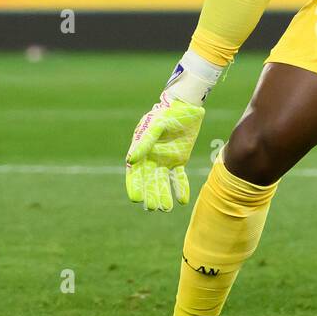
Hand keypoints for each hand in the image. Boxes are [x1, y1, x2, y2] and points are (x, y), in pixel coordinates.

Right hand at [125, 95, 205, 212]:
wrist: (186, 107)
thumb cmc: (167, 114)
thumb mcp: (155, 126)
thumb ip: (144, 142)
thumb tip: (130, 160)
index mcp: (140, 150)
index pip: (135, 172)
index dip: (134, 185)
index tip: (136, 198)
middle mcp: (151, 158)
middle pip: (149, 180)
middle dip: (150, 194)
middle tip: (152, 207)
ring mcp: (165, 160)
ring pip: (163, 181)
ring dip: (164, 194)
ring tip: (166, 208)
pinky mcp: (179, 160)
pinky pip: (178, 177)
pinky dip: (180, 187)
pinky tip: (182, 200)